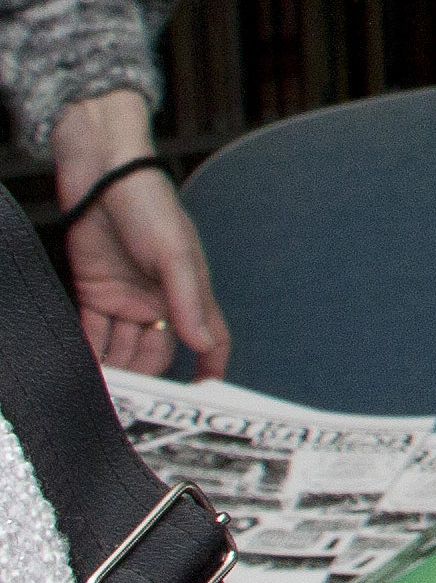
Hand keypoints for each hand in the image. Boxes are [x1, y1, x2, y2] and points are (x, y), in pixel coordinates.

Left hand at [48, 92, 221, 379]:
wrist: (100, 175)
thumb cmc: (149, 204)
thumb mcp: (174, 252)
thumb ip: (188, 299)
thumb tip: (205, 345)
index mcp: (189, 292)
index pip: (209, 338)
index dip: (209, 368)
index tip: (203, 400)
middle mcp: (160, 301)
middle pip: (156, 353)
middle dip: (145, 379)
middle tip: (130, 407)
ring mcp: (125, 299)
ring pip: (121, 348)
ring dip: (113, 370)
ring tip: (101, 395)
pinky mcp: (94, 294)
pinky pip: (92, 333)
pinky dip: (88, 352)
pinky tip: (80, 369)